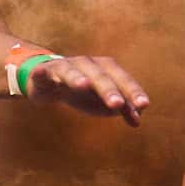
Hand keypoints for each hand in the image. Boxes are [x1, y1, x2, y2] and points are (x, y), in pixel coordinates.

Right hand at [25, 53, 149, 127]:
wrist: (50, 85)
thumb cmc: (83, 93)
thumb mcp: (104, 102)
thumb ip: (123, 108)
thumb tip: (138, 120)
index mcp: (105, 69)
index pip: (121, 78)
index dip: (132, 90)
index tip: (143, 105)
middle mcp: (87, 64)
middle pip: (99, 75)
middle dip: (108, 89)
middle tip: (117, 105)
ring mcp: (64, 67)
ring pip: (72, 71)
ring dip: (77, 78)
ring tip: (84, 86)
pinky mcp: (43, 72)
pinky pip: (43, 71)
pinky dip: (43, 71)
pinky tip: (41, 73)